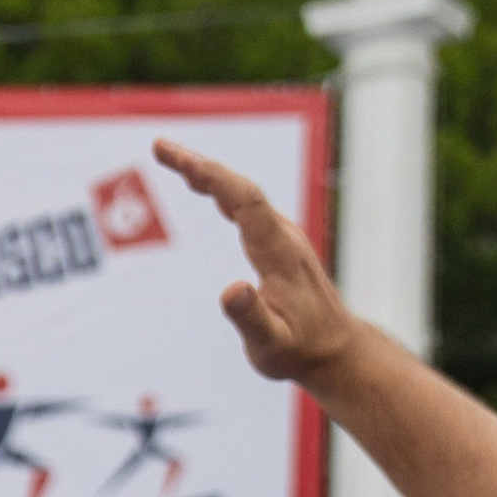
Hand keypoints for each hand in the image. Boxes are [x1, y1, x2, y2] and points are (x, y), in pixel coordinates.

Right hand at [153, 141, 359, 389]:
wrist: (336, 350)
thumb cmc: (300, 350)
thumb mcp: (271, 344)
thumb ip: (250, 317)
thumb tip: (230, 290)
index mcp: (278, 252)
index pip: (244, 200)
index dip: (211, 175)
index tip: (178, 159)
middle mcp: (283, 235)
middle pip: (240, 187)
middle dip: (199, 164)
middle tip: (159, 146)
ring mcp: (282, 237)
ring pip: (242, 192)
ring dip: (206, 171)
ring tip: (170, 156)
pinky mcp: (277, 243)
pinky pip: (246, 204)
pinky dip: (219, 187)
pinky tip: (202, 184)